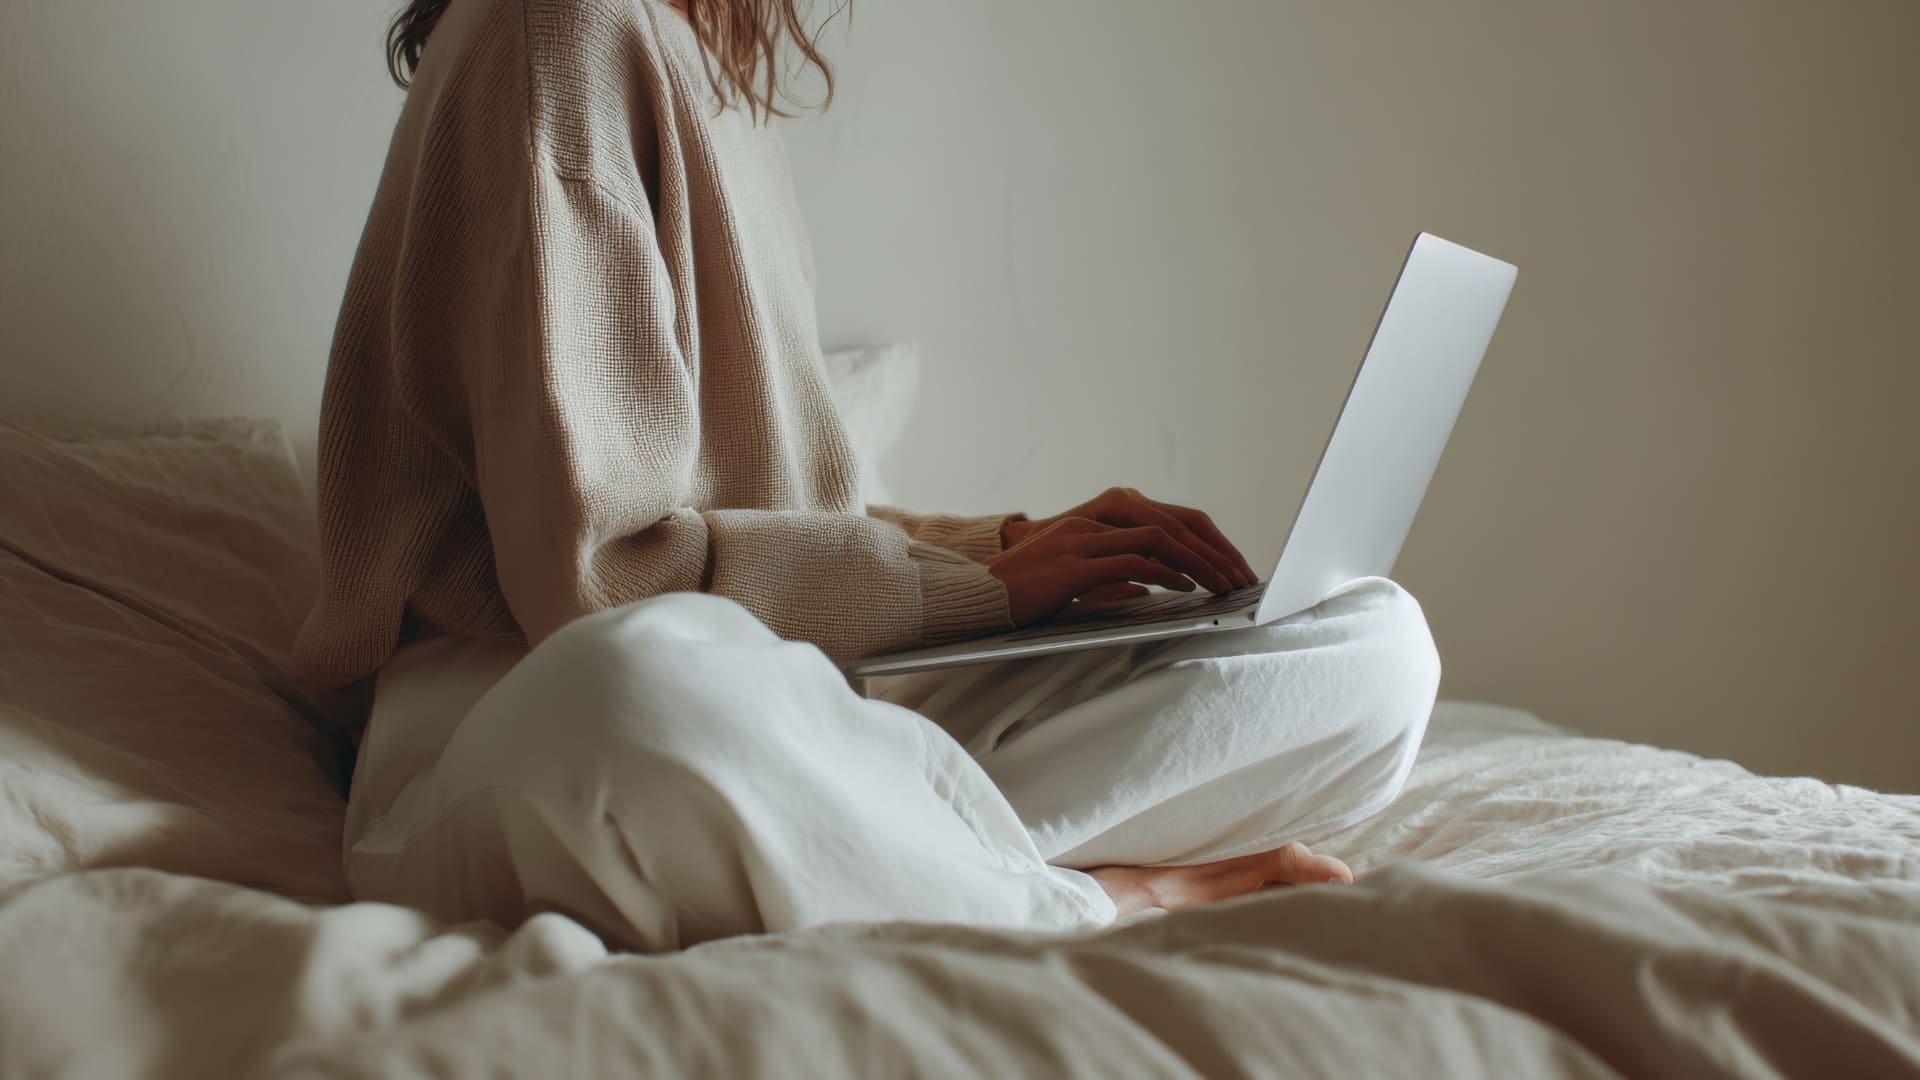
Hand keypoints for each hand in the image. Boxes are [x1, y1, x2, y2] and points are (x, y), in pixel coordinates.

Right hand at [1002, 487, 1257, 589]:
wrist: (978, 596)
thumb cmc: (1026, 593)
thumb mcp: (1076, 580)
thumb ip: (1112, 578)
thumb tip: (1147, 590)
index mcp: (1100, 517)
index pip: (1170, 519)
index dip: (1207, 541)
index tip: (1232, 567)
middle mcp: (1095, 518)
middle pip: (1174, 522)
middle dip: (1214, 551)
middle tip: (1242, 577)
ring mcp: (1084, 537)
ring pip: (1160, 538)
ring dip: (1199, 562)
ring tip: (1222, 585)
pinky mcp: (1074, 563)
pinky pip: (1134, 561)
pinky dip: (1166, 574)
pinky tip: (1185, 588)